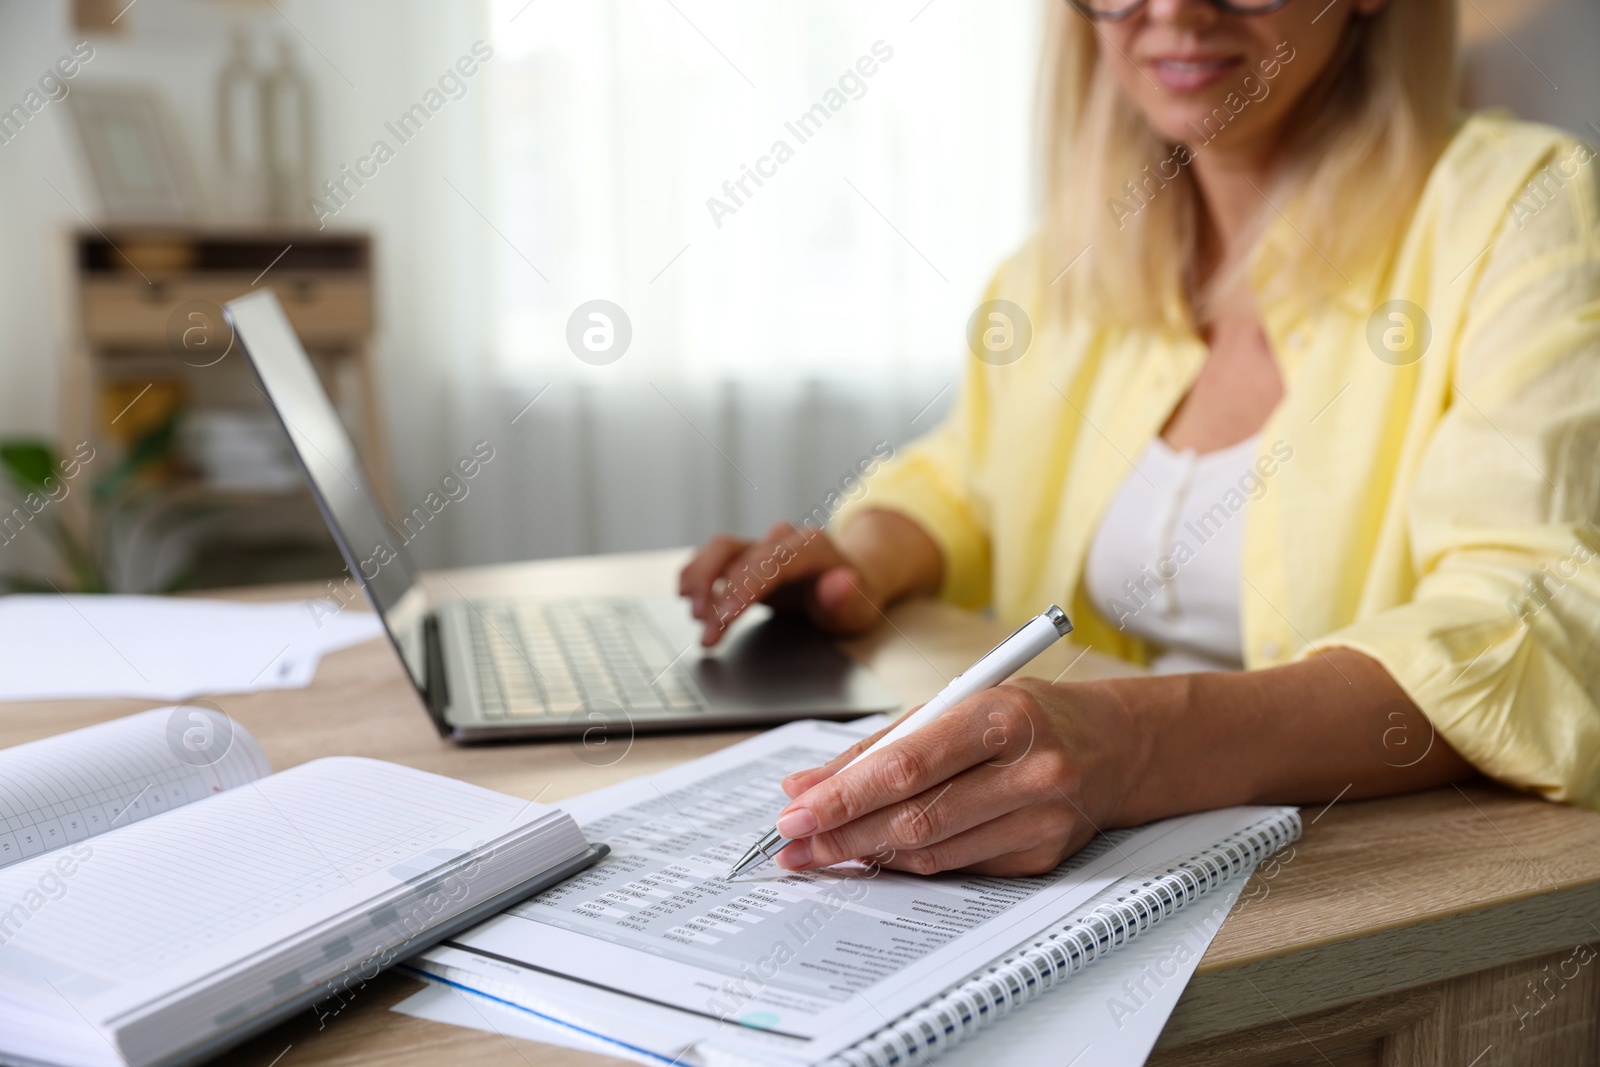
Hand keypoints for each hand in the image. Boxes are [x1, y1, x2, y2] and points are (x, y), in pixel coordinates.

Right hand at [678, 522, 886, 646]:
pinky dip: (696, 575)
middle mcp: (783, 540)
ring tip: (693, 616)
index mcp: (812, 548)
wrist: (852, 584)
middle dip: (712, 591)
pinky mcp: (748, 557)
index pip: (769, 562)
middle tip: (704, 627)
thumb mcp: (858, 608)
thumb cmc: (853, 601)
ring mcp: (762, 546)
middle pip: (734, 552)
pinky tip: (686, 597)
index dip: (742, 588)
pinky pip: (714, 557)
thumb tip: (842, 582)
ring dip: (698, 580)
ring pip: (718, 549)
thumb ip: (846, 596)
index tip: (725, 618)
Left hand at [771, 678, 1141, 876]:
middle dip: (842, 835)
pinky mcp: (1044, 858)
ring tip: (821, 852)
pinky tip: (877, 854)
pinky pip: (958, 868)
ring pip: (933, 852)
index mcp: (1004, 715)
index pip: (907, 766)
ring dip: (867, 855)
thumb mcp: (956, 704)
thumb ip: (880, 745)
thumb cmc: (1025, 715)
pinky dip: (910, 862)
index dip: (843, 796)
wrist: (1114, 744)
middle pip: (915, 818)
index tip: (795, 812)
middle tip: (791, 844)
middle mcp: (1031, 770)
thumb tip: (806, 784)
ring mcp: (1042, 820)